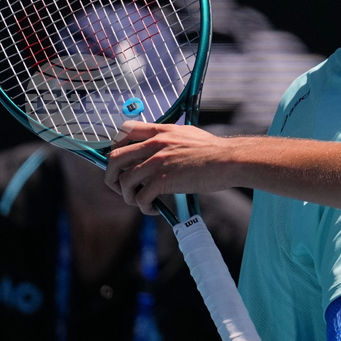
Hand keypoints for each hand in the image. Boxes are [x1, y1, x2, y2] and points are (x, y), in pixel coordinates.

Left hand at [104, 121, 237, 213]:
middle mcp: (155, 144)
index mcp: (161, 131)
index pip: (125, 131)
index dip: (116, 146)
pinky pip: (141, 198)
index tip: (120, 160)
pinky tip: (154, 209)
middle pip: (115, 158)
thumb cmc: (214, 151)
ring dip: (128, 196)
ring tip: (140, 202)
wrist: (229, 160)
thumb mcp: (188, 135)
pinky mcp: (163, 180)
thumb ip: (170, 139)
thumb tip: (159, 149)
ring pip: (125, 181)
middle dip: (111, 176)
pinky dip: (144, 207)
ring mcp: (157, 162)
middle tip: (119, 187)